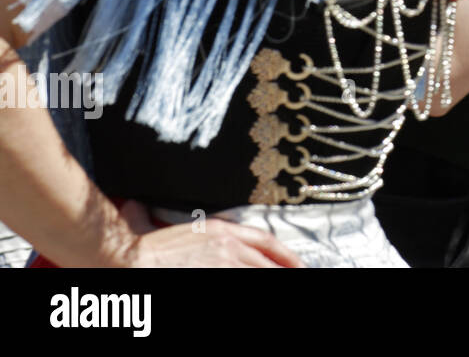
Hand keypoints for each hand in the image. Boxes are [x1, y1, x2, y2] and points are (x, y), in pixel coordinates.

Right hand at [120, 200, 302, 266]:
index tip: (299, 265)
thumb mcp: (174, 227)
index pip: (266, 240)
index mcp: (223, 230)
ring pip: (261, 273)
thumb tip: (160, 214)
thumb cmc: (146, 248)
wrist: (132, 259)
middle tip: (301, 275)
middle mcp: (229, 246)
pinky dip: (257, 284)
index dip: (286, 255)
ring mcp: (225, 265)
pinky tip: (265, 290)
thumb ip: (185, 224)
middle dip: (286, 271)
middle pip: (269, 262)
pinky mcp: (218, 278)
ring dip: (275, 279)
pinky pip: (245, 281)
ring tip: (292, 284)